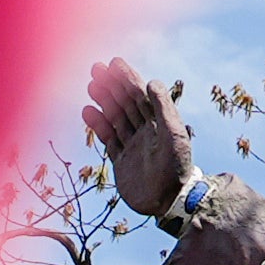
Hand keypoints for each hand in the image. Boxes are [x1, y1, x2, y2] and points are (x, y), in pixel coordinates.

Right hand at [83, 57, 190, 219]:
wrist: (168, 202)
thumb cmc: (177, 168)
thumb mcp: (174, 135)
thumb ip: (163, 109)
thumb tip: (152, 81)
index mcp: (159, 123)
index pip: (140, 95)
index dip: (128, 78)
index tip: (114, 63)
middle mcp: (145, 131)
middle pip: (125, 103)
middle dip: (112, 85)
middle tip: (96, 67)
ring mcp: (132, 145)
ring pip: (115, 117)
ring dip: (104, 101)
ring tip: (91, 85)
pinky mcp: (121, 161)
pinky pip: (108, 138)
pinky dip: (98, 124)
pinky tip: (87, 110)